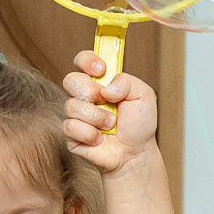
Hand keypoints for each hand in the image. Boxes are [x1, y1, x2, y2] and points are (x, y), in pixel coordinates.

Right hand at [61, 51, 160, 173]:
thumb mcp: (143, 95)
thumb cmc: (139, 124)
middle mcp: (85, 95)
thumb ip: (127, 82)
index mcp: (100, 81)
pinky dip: (89, 134)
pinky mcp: (71, 134)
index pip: (83, 60)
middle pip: (70, 80)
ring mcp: (76, 114)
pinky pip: (69, 127)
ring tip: (110, 124)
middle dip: (90, 91)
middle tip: (106, 101)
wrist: (135, 153)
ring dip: (96, 117)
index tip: (101, 70)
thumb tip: (106, 89)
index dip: (87, 61)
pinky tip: (100, 138)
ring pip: (71, 106)